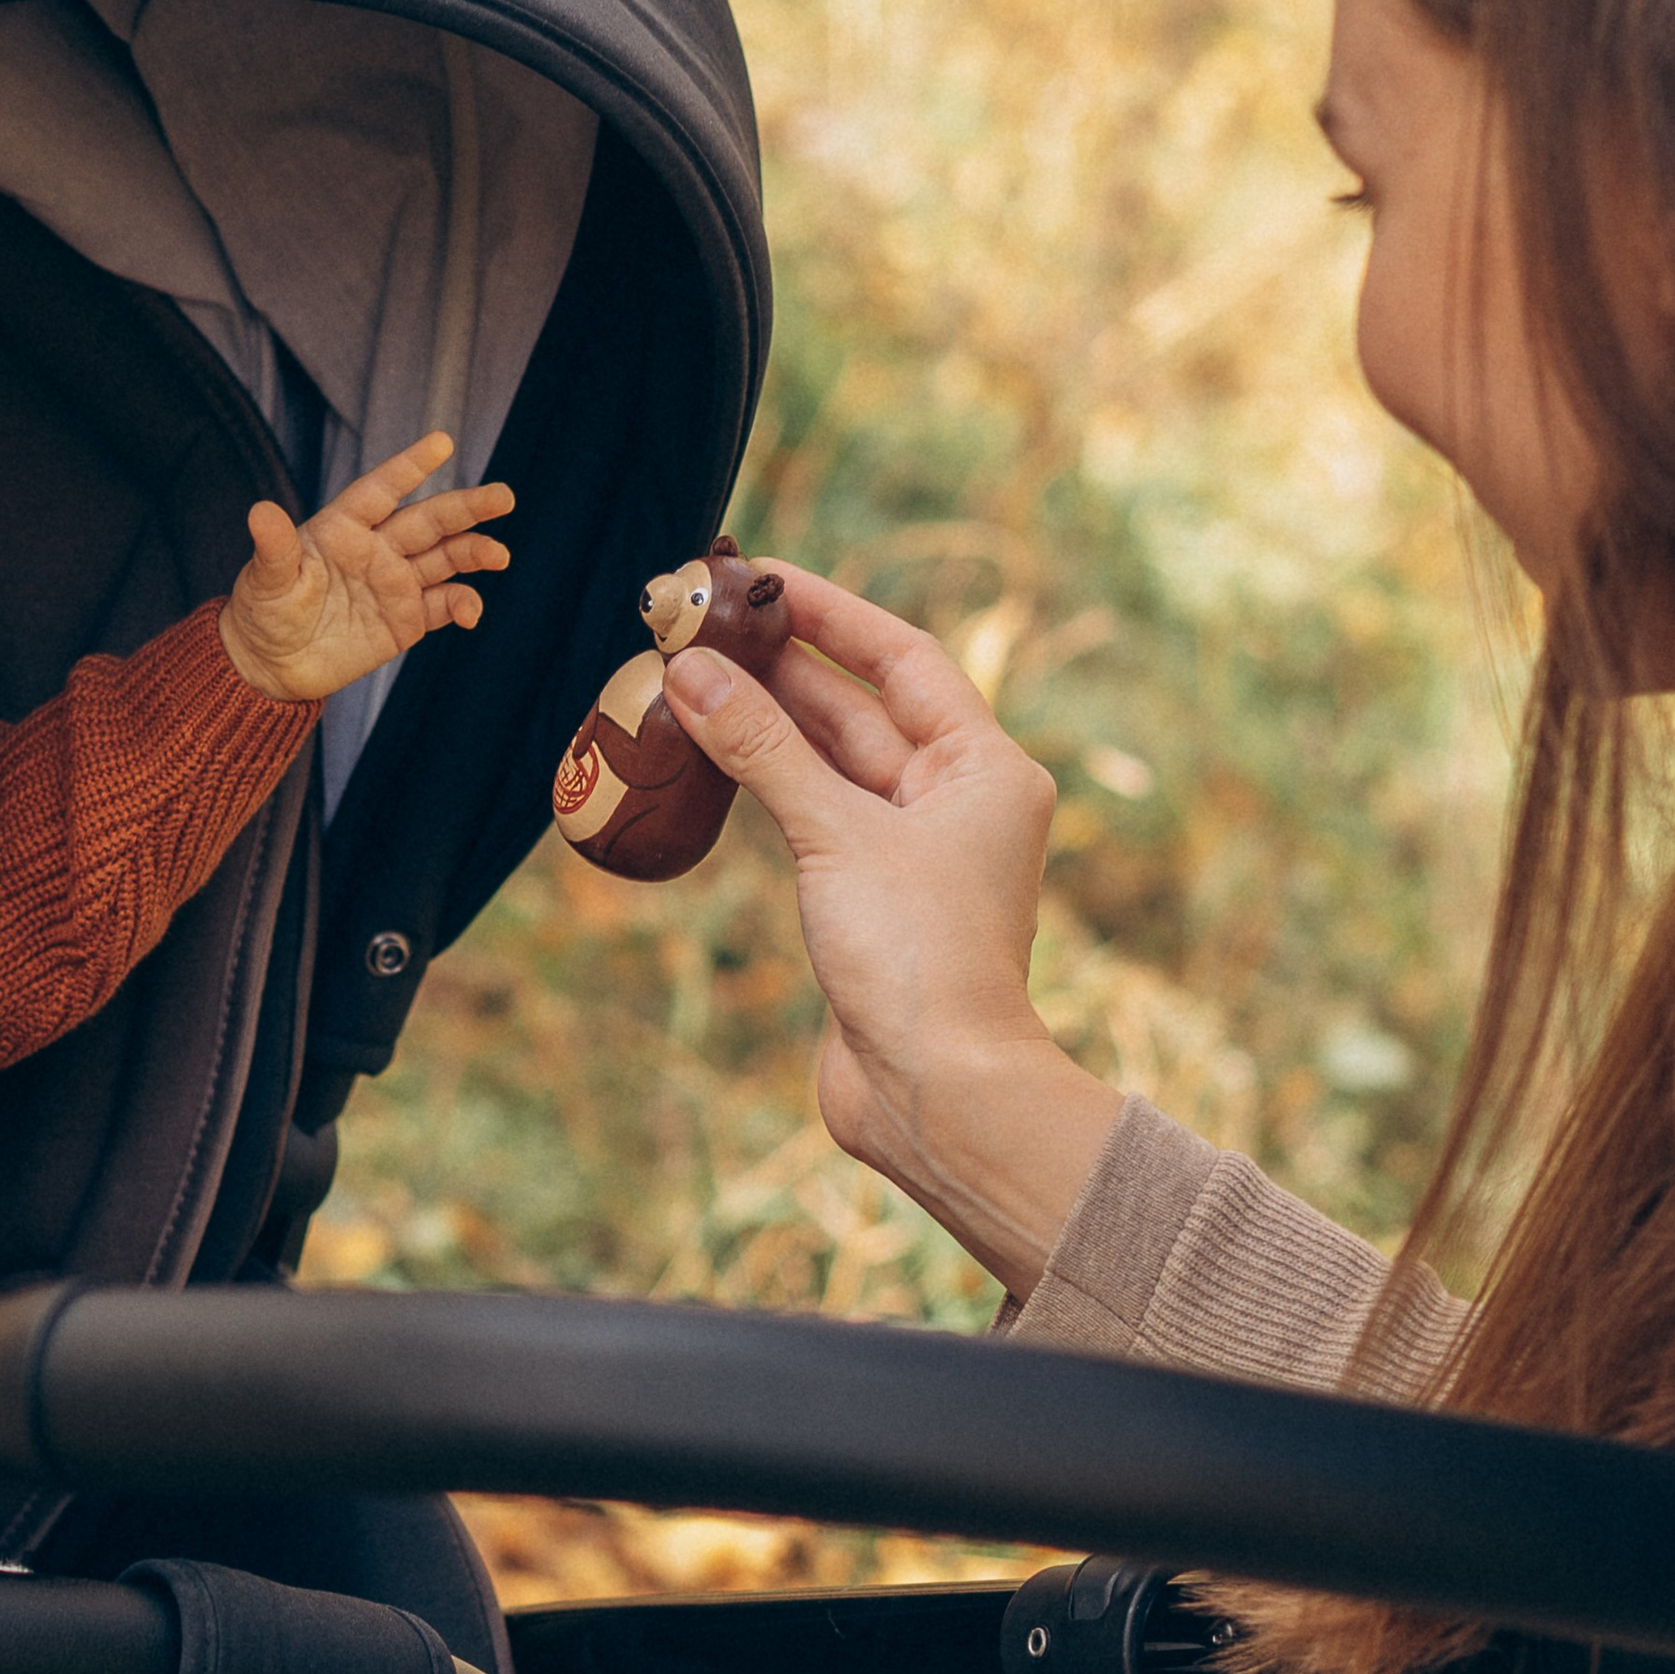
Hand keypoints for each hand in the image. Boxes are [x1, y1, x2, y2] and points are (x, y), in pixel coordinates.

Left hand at [218, 432, 515, 703]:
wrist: (273, 665)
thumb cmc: (263, 612)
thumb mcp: (265, 581)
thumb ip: (274, 549)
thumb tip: (260, 511)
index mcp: (343, 527)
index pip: (381, 490)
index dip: (409, 466)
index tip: (442, 442)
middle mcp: (377, 548)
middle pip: (429, 520)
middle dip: (467, 507)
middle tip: (504, 496)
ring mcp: (396, 582)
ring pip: (446, 557)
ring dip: (475, 552)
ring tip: (499, 556)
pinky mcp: (407, 618)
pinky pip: (444, 604)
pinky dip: (463, 605)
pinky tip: (470, 613)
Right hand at [664, 564, 1121, 1295]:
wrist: (936, 1094)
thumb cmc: (919, 962)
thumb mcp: (836, 836)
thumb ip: (763, 750)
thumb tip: (693, 672)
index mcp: (985, 768)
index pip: (903, 658)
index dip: (829, 614)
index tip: (759, 579)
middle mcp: (957, 801)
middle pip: (862, 708)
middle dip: (781, 667)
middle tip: (700, 625)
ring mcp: (914, 852)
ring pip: (831, 764)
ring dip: (765, 724)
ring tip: (689, 676)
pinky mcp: (872, 899)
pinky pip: (814, 817)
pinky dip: (766, 785)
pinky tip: (711, 754)